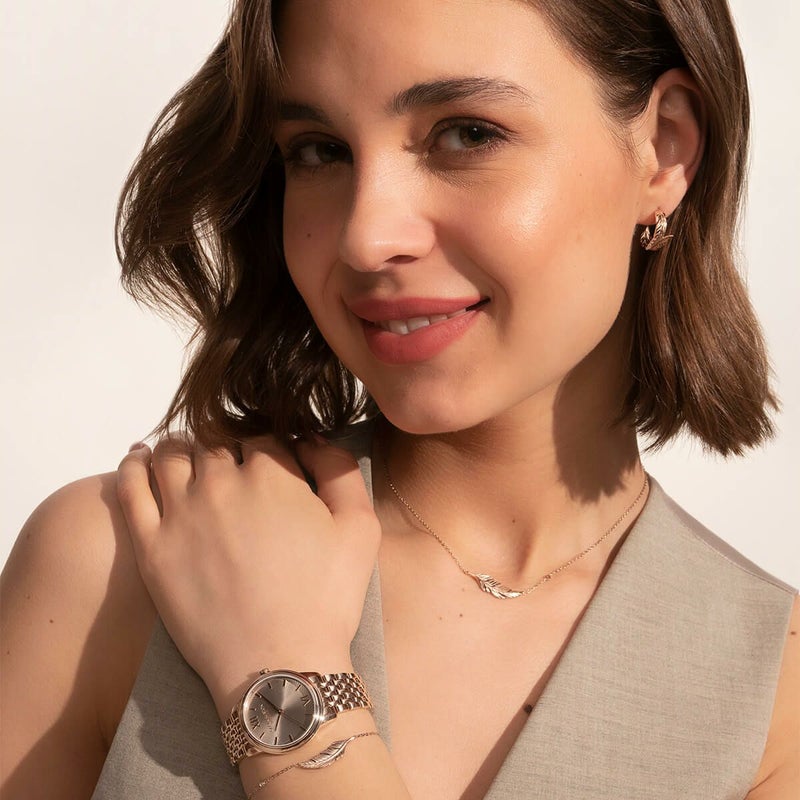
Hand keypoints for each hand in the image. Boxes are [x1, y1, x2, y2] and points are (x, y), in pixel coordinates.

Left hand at [116, 436, 380, 714]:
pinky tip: (139, 457)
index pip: (263, 436)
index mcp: (271, 474)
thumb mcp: (360, 526)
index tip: (271, 463)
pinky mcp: (151, 546)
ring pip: (171, 455)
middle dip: (226, 445)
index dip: (270, 446)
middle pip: (215, 440)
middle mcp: (220, 483)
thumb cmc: (327, 599)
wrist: (279, 665)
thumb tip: (312, 438)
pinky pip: (131, 488)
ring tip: (185, 451)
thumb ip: (340, 469)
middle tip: (231, 463)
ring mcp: (180, 513)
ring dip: (181, 445)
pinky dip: (134, 463)